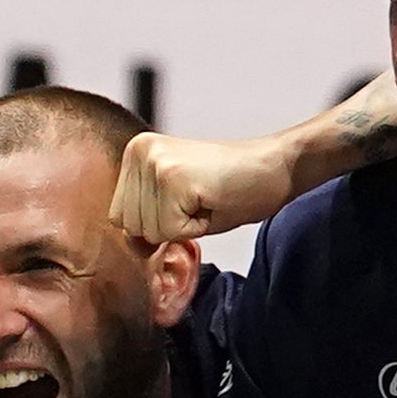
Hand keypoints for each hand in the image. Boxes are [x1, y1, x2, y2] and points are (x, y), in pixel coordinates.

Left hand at [114, 129, 298, 244]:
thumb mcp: (180, 204)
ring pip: (148, 231)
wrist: (277, 167)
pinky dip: (195, 229)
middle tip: (200, 201)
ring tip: (206, 200)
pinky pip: (170, 232)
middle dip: (167, 226)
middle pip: (129, 225)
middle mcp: (139, 151)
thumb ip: (147, 220)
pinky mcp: (172, 177)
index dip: (157, 222)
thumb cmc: (235, 186)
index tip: (189, 200)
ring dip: (182, 228)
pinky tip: (212, 202)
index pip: (119, 216)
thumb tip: (132, 246)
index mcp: (136, 151)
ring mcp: (154, 162)